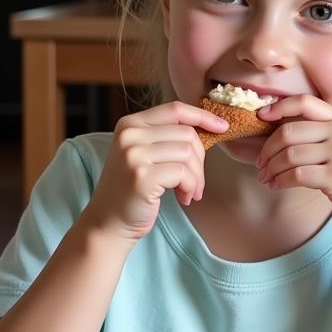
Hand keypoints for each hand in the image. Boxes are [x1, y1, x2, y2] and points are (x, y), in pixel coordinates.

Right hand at [83, 101, 228, 242]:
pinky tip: (183, 198)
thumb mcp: (145, 153)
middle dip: (200, 159)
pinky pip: (183, 173)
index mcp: (130, 123)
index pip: (176, 109)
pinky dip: (190, 187)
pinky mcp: (141, 175)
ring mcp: (133, 154)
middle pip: (187, 133)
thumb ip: (167, 137)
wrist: (109, 221)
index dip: (203, 116)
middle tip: (196, 180)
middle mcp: (129, 134)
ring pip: (188, 153)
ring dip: (197, 177)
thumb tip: (210, 125)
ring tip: (189, 191)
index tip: (223, 127)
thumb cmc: (134, 188)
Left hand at [256, 96, 331, 227]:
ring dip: (271, 168)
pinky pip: (295, 175)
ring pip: (289, 155)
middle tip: (261, 163)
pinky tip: (276, 185)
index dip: (279, 107)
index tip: (262, 117)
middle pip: (289, 131)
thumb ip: (323, 133)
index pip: (305, 102)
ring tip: (266, 177)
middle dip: (267, 149)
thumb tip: (280, 132)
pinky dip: (280, 181)